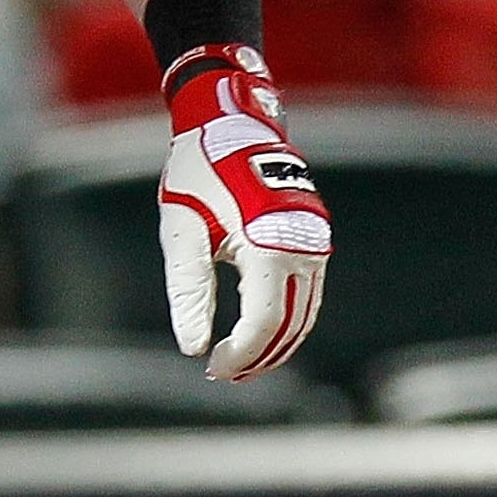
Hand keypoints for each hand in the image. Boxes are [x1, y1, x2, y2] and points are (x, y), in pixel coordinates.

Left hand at [156, 44, 330, 379]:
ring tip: (239, 364)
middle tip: (222, 374)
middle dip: (259, 356)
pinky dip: (286, 318)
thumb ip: (189, 290)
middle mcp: (303, 244)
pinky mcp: (313, 237)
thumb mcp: (182, 231)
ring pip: (305, 312)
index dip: (241, 353)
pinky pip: (308, 292)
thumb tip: (194, 346)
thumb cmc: (198, 173)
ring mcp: (315, 240)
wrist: (229, 123)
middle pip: (290, 323)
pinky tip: (257, 334)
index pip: (265, 320)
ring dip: (276, 343)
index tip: (213, 367)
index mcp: (270, 242)